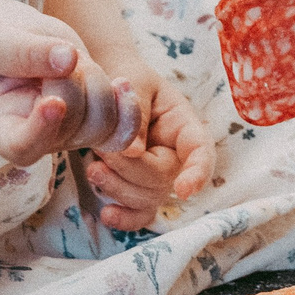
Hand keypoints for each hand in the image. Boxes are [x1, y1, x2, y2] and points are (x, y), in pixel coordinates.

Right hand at [0, 11, 142, 169]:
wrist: (20, 41)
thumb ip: (26, 52)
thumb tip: (68, 59)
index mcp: (5, 130)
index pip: (23, 147)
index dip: (41, 130)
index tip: (53, 102)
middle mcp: (40, 141)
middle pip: (72, 123)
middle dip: (71, 80)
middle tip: (55, 51)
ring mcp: (70, 135)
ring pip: (102, 124)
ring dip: (96, 82)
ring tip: (74, 59)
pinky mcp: (94, 124)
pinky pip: (122, 131)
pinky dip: (128, 108)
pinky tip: (123, 84)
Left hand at [79, 69, 215, 230]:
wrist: (105, 84)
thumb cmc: (124, 76)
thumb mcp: (132, 83)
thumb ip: (135, 114)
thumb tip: (134, 152)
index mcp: (183, 124)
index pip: (201, 151)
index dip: (198, 172)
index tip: (183, 190)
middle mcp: (176, 154)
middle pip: (165, 179)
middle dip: (130, 171)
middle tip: (102, 149)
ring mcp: (158, 174)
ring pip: (149, 199)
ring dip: (119, 189)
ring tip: (94, 167)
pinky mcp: (138, 188)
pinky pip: (139, 212)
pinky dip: (125, 218)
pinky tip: (107, 215)